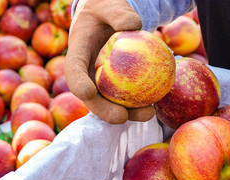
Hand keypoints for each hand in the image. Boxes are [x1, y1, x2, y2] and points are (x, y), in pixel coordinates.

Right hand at [65, 0, 155, 123]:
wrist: (107, 17)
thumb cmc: (105, 9)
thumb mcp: (109, 5)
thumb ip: (118, 13)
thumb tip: (134, 25)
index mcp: (77, 54)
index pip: (73, 71)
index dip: (78, 84)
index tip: (88, 92)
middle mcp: (86, 74)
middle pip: (91, 98)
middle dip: (104, 111)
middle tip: (121, 117)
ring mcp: (100, 82)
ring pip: (111, 103)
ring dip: (128, 113)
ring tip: (148, 114)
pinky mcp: (115, 86)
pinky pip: (126, 98)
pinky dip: (139, 104)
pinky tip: (156, 106)